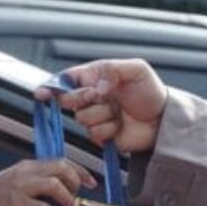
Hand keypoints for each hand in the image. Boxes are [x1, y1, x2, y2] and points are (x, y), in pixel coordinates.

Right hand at [0, 159, 94, 205]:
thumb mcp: (14, 186)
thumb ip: (34, 187)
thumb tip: (60, 196)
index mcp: (25, 167)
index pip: (60, 161)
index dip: (79, 171)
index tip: (91, 182)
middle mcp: (24, 173)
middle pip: (61, 168)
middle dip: (76, 182)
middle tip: (80, 198)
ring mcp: (19, 188)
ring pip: (54, 185)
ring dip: (69, 198)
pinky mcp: (15, 205)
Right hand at [35, 59, 167, 152]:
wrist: (163, 119)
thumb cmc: (151, 92)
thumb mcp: (136, 69)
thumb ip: (112, 70)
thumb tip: (95, 86)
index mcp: (94, 77)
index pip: (65, 80)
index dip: (51, 86)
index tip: (43, 93)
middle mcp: (91, 97)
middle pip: (68, 100)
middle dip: (84, 98)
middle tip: (103, 96)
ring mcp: (95, 117)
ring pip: (82, 119)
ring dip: (104, 115)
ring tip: (119, 111)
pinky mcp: (101, 136)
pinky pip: (95, 134)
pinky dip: (109, 130)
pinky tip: (120, 125)